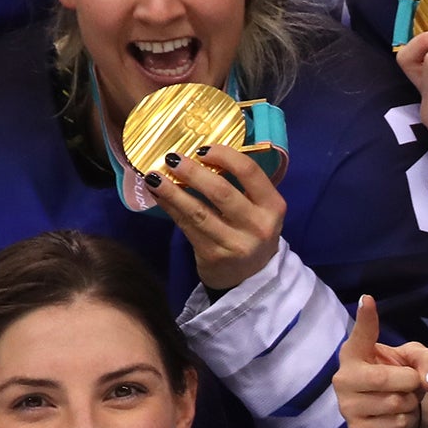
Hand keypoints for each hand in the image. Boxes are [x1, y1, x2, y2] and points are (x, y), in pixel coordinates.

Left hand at [147, 143, 286, 291]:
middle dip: (193, 172)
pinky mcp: (214, 257)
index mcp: (273, 206)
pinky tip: (158, 195)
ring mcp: (235, 244)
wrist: (251, 278)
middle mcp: (258, 226)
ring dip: (173, 191)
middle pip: (221, 192)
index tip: (203, 149)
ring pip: (199, 212)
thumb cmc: (251, 233)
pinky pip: (187, 227)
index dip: (225, 156)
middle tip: (172, 158)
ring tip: (154, 176)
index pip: (250, 172)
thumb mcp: (260, 209)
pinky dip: (170, 208)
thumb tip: (200, 154)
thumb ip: (243, 185)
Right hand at [332, 295, 427, 427]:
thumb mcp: (415, 362)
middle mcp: (344, 378)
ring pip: (394, 403)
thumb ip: (427, 360)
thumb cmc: (399, 381)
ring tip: (402, 401)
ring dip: (409, 403)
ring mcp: (347, 407)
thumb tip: (427, 381)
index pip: (361, 335)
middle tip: (412, 384)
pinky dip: (405, 422)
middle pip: (384, 378)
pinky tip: (395, 419)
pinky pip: (396, 424)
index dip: (366, 319)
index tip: (368, 300)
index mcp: (355, 354)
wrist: (391, 419)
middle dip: (409, 381)